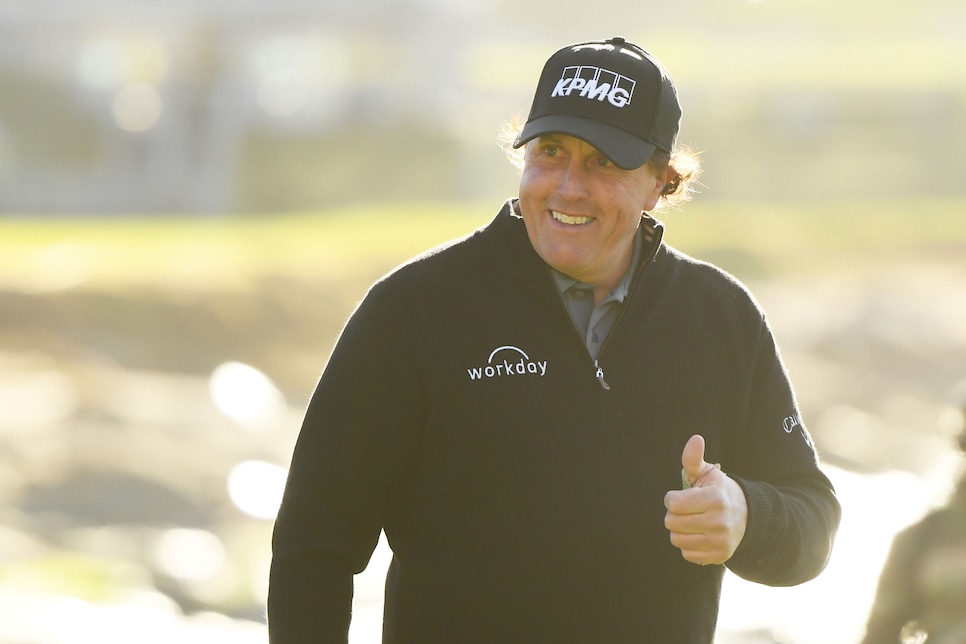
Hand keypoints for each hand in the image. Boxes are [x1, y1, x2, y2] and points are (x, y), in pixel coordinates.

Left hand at [664, 434, 747, 565]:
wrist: (747, 515)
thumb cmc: (718, 491)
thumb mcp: (708, 473)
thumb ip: (694, 458)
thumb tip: (696, 438)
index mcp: (715, 499)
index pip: (674, 504)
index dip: (672, 498)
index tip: (680, 495)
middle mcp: (719, 522)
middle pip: (672, 523)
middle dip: (674, 514)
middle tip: (686, 510)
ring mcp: (720, 541)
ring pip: (676, 540)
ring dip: (679, 530)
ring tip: (691, 521)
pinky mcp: (719, 557)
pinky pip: (687, 554)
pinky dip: (688, 545)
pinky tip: (699, 534)